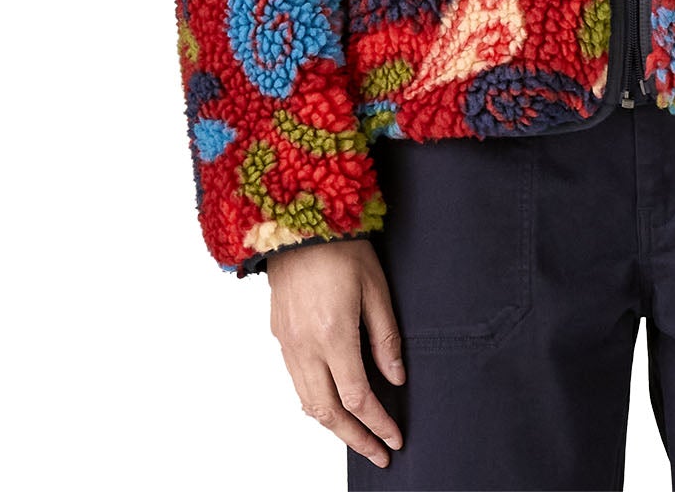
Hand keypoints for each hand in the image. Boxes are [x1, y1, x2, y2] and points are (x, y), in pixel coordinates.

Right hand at [267, 238, 405, 467]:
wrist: (297, 220)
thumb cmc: (341, 246)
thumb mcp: (375, 287)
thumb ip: (385, 338)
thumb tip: (395, 379)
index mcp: (333, 335)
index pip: (358, 397)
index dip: (378, 423)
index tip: (395, 439)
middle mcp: (305, 346)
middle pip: (328, 412)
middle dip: (356, 438)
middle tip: (379, 453)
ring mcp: (287, 343)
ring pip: (308, 402)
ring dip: (334, 426)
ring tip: (359, 437)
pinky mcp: (279, 335)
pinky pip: (296, 382)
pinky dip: (316, 402)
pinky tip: (333, 404)